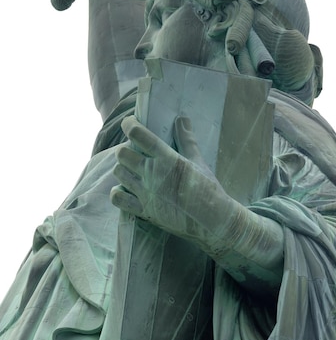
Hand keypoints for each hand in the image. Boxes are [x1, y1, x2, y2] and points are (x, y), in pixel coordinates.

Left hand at [111, 115, 235, 247]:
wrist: (212, 221)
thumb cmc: (208, 188)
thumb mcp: (198, 161)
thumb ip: (186, 139)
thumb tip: (181, 118)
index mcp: (166, 159)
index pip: (138, 135)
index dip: (129, 124)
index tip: (129, 122)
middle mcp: (152, 174)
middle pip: (122, 154)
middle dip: (125, 148)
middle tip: (135, 150)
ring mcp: (145, 193)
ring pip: (118, 173)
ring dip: (122, 167)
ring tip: (132, 167)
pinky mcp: (144, 211)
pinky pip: (118, 198)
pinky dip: (118, 191)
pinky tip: (126, 188)